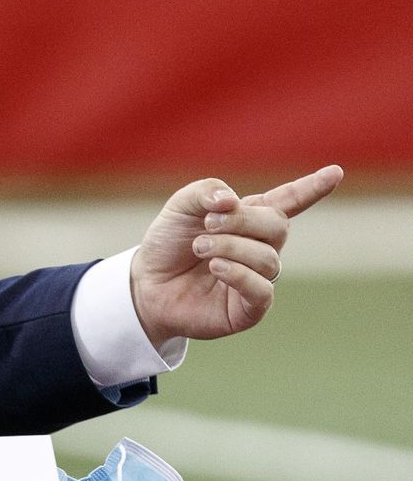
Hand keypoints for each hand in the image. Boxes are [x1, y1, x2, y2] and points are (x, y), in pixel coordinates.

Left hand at [130, 165, 342, 345]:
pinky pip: (262, 290)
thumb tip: (231, 200)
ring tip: (200, 249)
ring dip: (231, 247)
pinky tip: (216, 268)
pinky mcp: (249, 308)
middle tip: (208, 224)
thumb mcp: (178, 208)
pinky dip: (239, 274)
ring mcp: (257, 278)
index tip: (336, 172)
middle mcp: (259, 248)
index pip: (288, 201)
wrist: (145, 285)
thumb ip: (204, 192)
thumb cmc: (167, 245)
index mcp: (248, 220)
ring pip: (268, 258)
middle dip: (243, 220)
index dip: (311, 188)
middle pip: (277, 226)